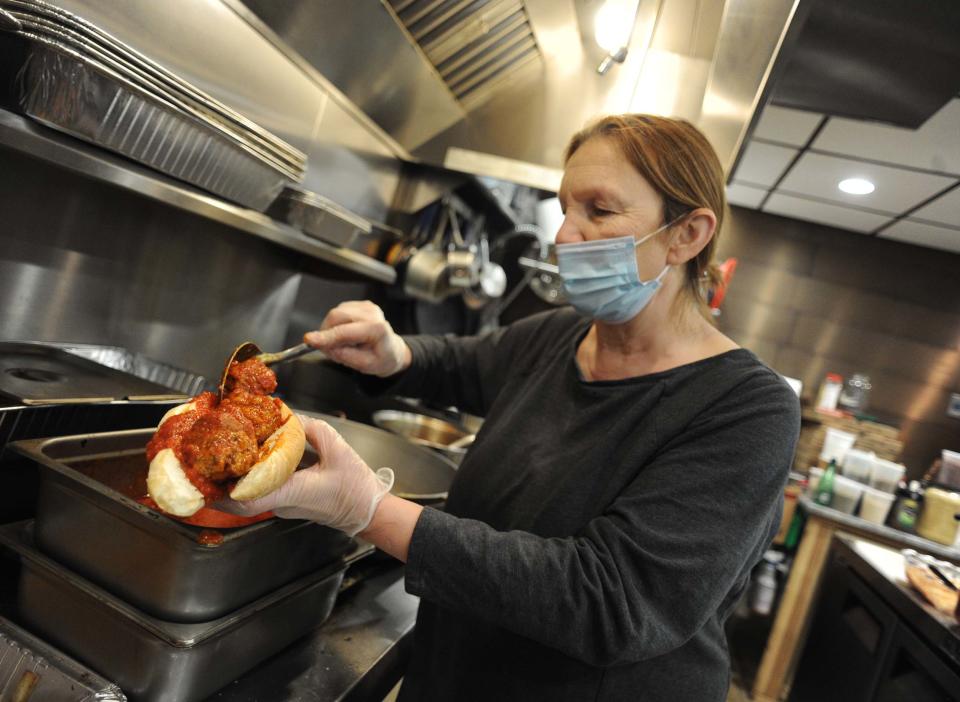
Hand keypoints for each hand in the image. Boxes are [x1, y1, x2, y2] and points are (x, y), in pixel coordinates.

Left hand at [218, 417, 393, 535]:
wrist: (369, 512)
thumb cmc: (356, 487)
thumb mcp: (336, 448)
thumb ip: (309, 428)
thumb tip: (286, 415)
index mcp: (292, 491)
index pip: (246, 499)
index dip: (222, 490)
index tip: (208, 474)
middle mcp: (282, 503)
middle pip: (241, 496)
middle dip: (221, 478)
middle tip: (209, 456)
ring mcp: (283, 506)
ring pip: (250, 493)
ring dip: (236, 476)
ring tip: (226, 451)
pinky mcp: (287, 502)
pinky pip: (263, 490)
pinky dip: (254, 475)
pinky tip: (252, 456)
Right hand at [304, 301, 410, 376]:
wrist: (392, 350)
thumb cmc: (382, 358)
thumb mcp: (365, 365)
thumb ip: (345, 355)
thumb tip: (326, 347)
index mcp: (377, 329)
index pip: (345, 332)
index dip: (325, 337)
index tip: (309, 340)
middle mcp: (372, 313)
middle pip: (336, 317)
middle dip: (326, 334)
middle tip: (331, 350)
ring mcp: (366, 307)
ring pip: (335, 314)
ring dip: (332, 330)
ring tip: (345, 344)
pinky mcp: (359, 305)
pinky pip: (338, 313)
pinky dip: (336, 326)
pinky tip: (347, 335)